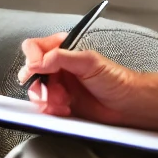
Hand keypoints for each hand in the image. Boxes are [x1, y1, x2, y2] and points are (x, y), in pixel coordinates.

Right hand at [18, 33, 141, 125]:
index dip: (32, 59)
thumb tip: (37, 62)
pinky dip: (51, 109)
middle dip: (39, 83)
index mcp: (62, 50)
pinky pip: (45, 107)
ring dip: (46, 98)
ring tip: (63, 100)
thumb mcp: (88, 61)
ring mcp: (58, 86)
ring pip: (36, 91)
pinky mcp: (60, 103)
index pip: (34, 48)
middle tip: (51, 89)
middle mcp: (57, 67)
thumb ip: (60, 57)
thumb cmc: (114, 79)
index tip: (37, 69)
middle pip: (31, 72)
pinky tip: (65, 109)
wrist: (127, 104)